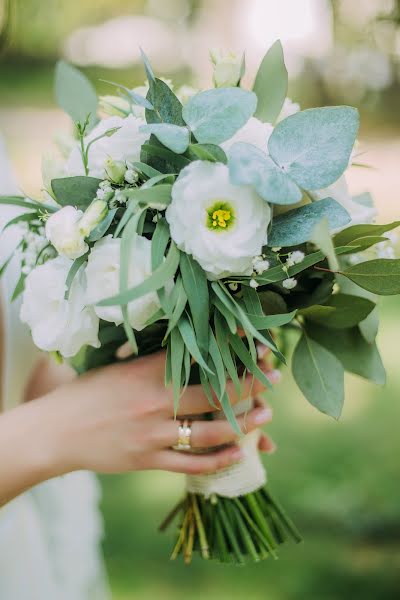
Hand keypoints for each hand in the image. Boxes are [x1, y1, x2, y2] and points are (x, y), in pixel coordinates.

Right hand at [36, 350, 276, 478]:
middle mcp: (154, 402)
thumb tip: (193, 353)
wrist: (56, 431)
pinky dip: (218, 460)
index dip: (232, 352)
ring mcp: (152, 434)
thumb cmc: (89, 393)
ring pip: (209, 432)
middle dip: (249, 386)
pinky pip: (190, 464)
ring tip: (265, 417)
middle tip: (272, 379)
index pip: (199, 358)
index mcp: (147, 372)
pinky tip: (238, 453)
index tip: (255, 344)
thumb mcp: (122, 367)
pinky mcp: (147, 460)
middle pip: (213, 394)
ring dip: (243, 425)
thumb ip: (156, 363)